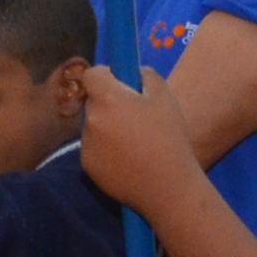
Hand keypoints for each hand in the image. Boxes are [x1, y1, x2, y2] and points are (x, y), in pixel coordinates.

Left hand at [74, 65, 204, 205]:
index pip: (91, 75)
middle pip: (93, 101)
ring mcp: (86, 144)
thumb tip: (133, 71)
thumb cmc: (169, 137)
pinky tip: (127, 158)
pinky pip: (93, 147)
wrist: (166, 186)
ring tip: (134, 141)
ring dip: (106, 126)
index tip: (119, 81)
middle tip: (133, 115)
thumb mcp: (165, 97)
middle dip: (108, 102)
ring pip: (93, 125)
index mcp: (108, 99)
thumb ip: (146, 75)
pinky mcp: (87, 165)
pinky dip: (105, 148)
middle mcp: (91, 119)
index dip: (104, 74)